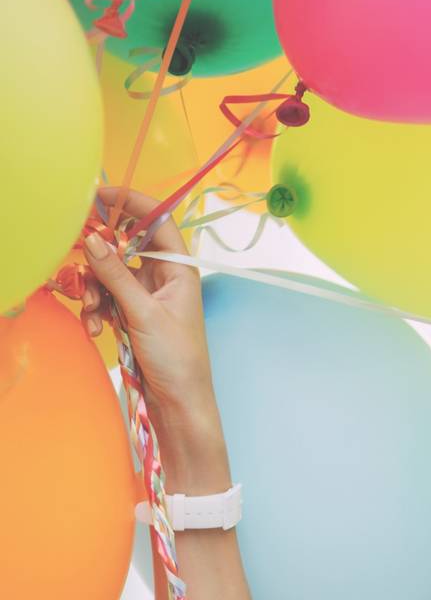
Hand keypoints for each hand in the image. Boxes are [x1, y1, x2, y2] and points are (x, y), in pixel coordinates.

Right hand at [80, 185, 216, 424]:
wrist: (180, 404)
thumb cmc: (177, 360)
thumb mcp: (143, 313)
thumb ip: (115, 275)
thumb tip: (92, 238)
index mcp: (179, 269)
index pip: (157, 220)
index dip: (132, 202)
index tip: (100, 195)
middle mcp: (163, 277)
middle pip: (125, 246)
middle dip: (101, 255)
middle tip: (81, 258)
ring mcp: (146, 296)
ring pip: (110, 273)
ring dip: (94, 289)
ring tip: (92, 312)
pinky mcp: (132, 314)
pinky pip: (107, 298)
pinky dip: (96, 308)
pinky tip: (94, 327)